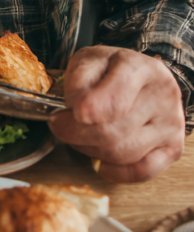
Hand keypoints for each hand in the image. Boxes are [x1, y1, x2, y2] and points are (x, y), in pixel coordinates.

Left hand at [48, 45, 185, 181]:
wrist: (143, 76)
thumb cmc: (111, 69)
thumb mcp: (88, 60)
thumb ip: (77, 81)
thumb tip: (74, 112)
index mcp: (138, 68)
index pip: (113, 101)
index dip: (84, 113)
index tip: (62, 114)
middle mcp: (161, 96)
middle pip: (112, 132)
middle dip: (75, 134)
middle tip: (59, 125)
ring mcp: (170, 124)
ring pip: (123, 153)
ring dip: (89, 149)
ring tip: (77, 136)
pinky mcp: (173, 147)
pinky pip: (142, 171)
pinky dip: (116, 172)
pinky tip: (99, 161)